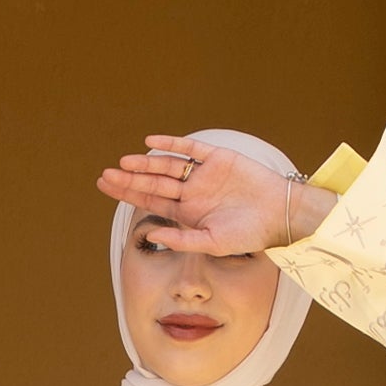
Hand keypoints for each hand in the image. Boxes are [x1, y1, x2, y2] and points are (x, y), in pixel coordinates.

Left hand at [96, 135, 331, 259]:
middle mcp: (192, 192)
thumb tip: (151, 234)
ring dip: (147, 163)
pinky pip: (191, 149)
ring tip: (124, 162)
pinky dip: (172, 143)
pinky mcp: (219, 158)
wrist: (281, 214)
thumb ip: (181, 239)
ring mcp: (204, 174)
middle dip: (130, 179)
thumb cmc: (249, 234)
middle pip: (154, 182)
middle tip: (105, 175)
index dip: (128, 194)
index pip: (151, 201)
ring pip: (168, 165)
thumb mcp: (213, 243)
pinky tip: (152, 142)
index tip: (106, 186)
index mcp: (188, 212)